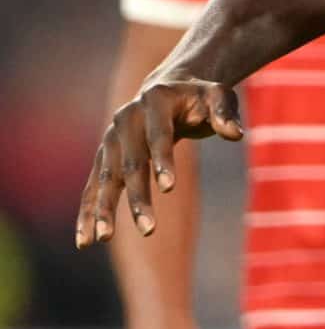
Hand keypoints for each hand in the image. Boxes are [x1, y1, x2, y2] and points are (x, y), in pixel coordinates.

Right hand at [78, 78, 244, 247]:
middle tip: (148, 229)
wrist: (168, 89)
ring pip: (106, 178)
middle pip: (131, 163)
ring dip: (104, 209)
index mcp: (155, 101)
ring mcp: (111, 139)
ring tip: (103, 238)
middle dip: (138, 197)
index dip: (164, 160)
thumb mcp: (218, 95)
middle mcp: (126, 119)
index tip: (170, 188)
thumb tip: (235, 133)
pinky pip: (93, 187)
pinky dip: (88, 211)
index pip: (159, 135)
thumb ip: (226, 112)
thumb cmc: (199, 97)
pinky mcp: (104, 157)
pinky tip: (86, 239)